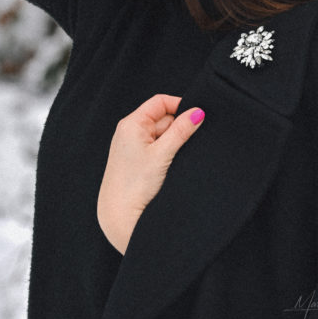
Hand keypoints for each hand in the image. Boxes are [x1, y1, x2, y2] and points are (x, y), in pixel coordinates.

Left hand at [97, 94, 204, 254]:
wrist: (119, 216)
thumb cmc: (135, 184)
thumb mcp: (162, 154)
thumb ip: (181, 131)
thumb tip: (197, 112)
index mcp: (131, 123)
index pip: (160, 102)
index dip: (179, 106)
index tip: (196, 117)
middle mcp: (130, 131)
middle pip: (163, 119)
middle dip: (178, 129)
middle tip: (188, 143)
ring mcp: (132, 146)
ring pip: (162, 135)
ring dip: (173, 143)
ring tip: (176, 159)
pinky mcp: (136, 161)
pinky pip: (157, 149)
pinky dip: (167, 153)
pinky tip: (170, 166)